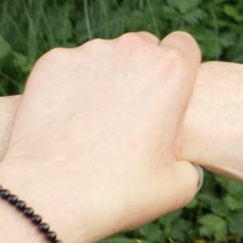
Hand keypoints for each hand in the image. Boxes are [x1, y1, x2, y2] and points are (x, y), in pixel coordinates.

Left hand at [0, 32, 202, 242]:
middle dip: (142, 70)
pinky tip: (66, 119)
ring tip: (94, 121)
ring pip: (106, 56)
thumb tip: (184, 162)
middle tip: (131, 112)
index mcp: (173, 71)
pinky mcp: (52, 62)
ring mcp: (90, 53)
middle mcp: (134, 50)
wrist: (50, 197)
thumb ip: (191, 163)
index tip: (169, 93)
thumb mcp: (179, 186)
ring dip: (106, 77)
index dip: (179, 68)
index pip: (184, 46)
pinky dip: (70, 85)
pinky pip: (70, 66)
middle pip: (144, 46)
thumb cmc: (121, 193)